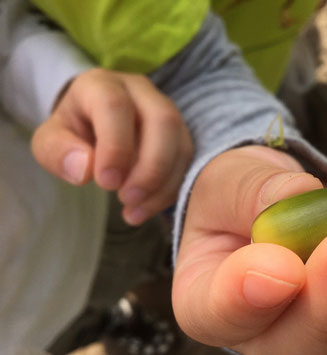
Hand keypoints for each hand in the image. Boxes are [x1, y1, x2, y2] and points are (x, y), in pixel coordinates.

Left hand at [31, 68, 192, 224]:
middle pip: (163, 120)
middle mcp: (140, 91)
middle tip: (128, 199)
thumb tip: (86, 169)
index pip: (115, 106)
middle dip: (150, 167)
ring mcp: (166, 110)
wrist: (91, 130)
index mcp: (102, 85)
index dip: (115, 146)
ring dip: (163, 182)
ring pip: (181, 142)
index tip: (106, 183)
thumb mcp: (50, 142)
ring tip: (137, 209)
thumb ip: (58, 153)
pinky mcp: (180, 134)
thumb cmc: (71, 136)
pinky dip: (171, 189)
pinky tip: (148, 207)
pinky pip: (187, 161)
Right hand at [172, 145, 326, 354]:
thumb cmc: (239, 195)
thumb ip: (252, 191)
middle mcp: (265, 334)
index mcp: (208, 300)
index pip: (219, 317)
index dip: (248, 301)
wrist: (274, 202)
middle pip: (298, 352)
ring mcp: (324, 333)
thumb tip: (299, 194)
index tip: (282, 268)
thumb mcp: (229, 181)